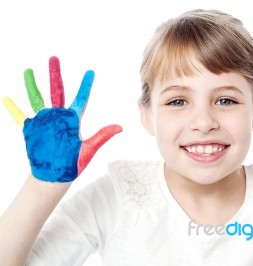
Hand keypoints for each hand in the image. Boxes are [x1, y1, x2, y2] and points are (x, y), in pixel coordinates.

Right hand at [3, 56, 121, 181]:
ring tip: (28, 70)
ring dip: (32, 85)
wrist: (55, 175)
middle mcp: (58, 117)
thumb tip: (120, 128)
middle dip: (55, 74)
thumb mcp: (89, 149)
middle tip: (54, 58)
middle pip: (56, 90)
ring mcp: (43, 122)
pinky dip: (14, 108)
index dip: (86, 85)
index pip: (81, 98)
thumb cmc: (74, 163)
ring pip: (36, 98)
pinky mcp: (31, 129)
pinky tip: (7, 98)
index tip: (91, 71)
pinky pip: (20, 116)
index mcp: (72, 120)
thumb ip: (102, 136)